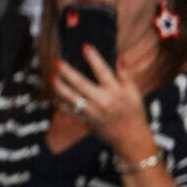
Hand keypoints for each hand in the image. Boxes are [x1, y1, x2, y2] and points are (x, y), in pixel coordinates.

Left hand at [53, 47, 155, 161]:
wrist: (131, 140)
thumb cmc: (135, 114)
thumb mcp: (135, 94)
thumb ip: (126, 76)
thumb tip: (121, 58)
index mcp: (116, 92)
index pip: (103, 71)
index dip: (93, 57)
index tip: (85, 46)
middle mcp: (102, 101)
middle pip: (80, 83)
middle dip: (66, 71)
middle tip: (56, 62)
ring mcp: (92, 112)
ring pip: (70, 97)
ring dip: (59, 86)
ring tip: (52, 77)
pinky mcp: (85, 121)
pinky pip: (69, 110)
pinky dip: (60, 102)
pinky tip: (55, 94)